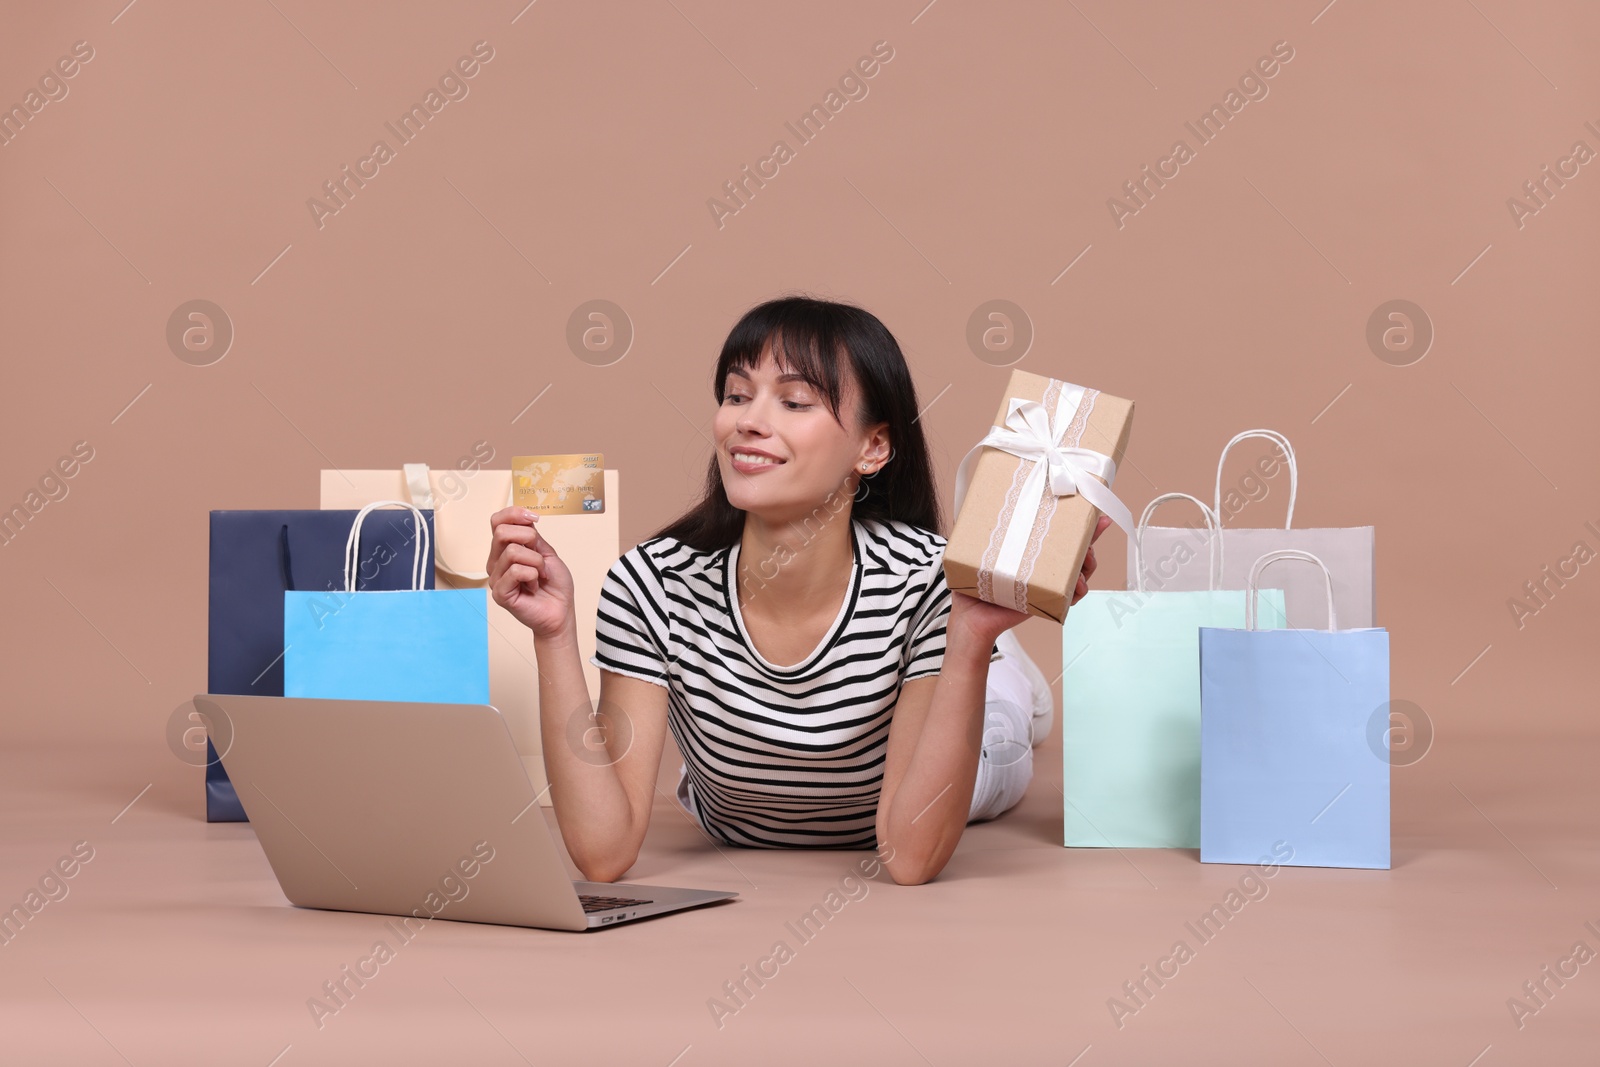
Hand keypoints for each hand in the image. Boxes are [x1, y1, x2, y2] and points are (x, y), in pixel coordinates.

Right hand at [487, 507, 576, 639]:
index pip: (497, 521)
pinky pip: (516, 571)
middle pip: (501, 532)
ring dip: (536, 562)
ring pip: (512, 552)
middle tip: (541, 556)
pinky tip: (534, 586)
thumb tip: (524, 517)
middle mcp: (496, 561)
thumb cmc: (555, 585)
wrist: (561, 611)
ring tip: (540, 575)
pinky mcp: (499, 593)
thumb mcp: (547, 552)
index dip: (514, 513)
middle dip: (528, 538)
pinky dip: (532, 575)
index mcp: (505, 549)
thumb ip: (532, 536)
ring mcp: (495, 577)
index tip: (535, 518)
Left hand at [951, 512, 1112, 643]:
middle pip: (1075, 550)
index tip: (1095, 514)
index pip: (1057, 532)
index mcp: (1030, 550)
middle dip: (1088, 543)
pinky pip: (1071, 596)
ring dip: (1088, 565)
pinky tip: (1079, 586)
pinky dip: (1079, 590)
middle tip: (1087, 543)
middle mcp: (1042, 566)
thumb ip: (979, 532)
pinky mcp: (1048, 602)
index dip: (1078, 523)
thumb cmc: (971, 587)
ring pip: (1079, 571)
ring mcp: (1048, 583)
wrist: (970, 619)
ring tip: (1085, 562)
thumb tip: (975, 507)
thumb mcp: (975, 553)